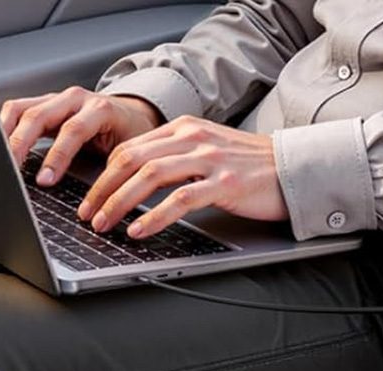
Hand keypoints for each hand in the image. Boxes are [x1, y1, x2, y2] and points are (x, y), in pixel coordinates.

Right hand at [0, 87, 161, 186]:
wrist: (132, 114)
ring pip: (21, 109)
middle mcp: (75, 99)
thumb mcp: (128, 151)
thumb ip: (112, 167)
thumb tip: (98, 199)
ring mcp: (56, 98)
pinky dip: (4, 126)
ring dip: (6, 134)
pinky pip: (17, 109)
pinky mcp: (43, 103)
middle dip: (21, 145)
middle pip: (39, 116)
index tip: (44, 181)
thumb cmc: (130, 134)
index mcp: (100, 109)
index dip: (56, 156)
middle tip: (12, 170)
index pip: (73, 130)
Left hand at [78, 116, 287, 238]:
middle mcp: (193, 138)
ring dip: (119, 203)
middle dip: (102, 189)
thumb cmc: (253, 168)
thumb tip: (138, 183)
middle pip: (132, 159)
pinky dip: (153, 217)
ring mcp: (210, 159)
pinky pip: (180, 200)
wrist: (296, 169)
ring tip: (104, 223)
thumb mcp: (209, 151)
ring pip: (149, 177)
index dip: (103, 173)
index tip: (91, 197)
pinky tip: (139, 231)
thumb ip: (177, 158)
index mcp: (185, 128)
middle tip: (86, 213)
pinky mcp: (226, 183)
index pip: (131, 147)